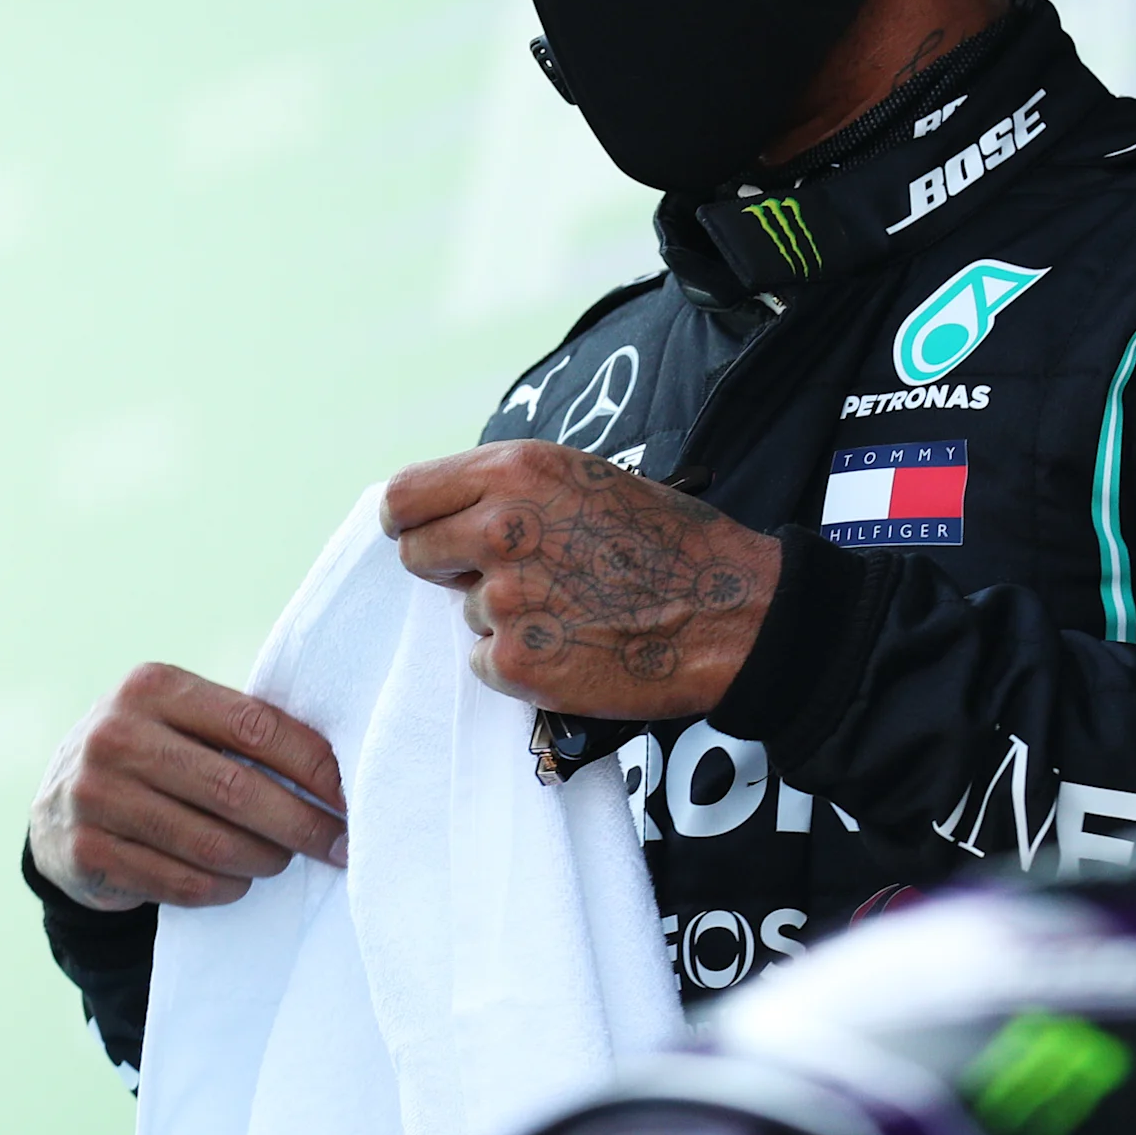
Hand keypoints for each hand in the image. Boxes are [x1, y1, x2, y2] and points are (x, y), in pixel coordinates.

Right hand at [30, 664, 347, 909]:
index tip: (352, 797)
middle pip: (237, 790)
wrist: (56, 811)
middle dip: (302, 824)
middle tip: (341, 846)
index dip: (313, 765)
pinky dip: (224, 889)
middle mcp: (117, 734)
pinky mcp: (88, 852)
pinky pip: (181, 882)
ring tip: (283, 861)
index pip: (254, 725)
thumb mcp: (177, 720)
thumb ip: (239, 731)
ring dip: (264, 859)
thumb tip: (338, 774)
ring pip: (212, 843)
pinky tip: (238, 882)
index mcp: (152, 687)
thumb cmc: (149, 759)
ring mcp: (95, 795)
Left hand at [381, 441, 777, 720]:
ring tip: (571, 610)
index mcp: (514, 471)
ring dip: (503, 616)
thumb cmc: (667, 543)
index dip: (407, 520)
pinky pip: (486, 662)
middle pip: (414, 554)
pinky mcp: (516, 662)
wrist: (729, 614)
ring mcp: (504, 599)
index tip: (417, 532)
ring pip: (464, 612)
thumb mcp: (584, 479)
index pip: (406, 495)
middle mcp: (499, 528)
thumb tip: (452, 512)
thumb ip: (511, 488)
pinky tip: (573, 647)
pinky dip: (520, 663)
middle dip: (446, 568)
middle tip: (503, 578)